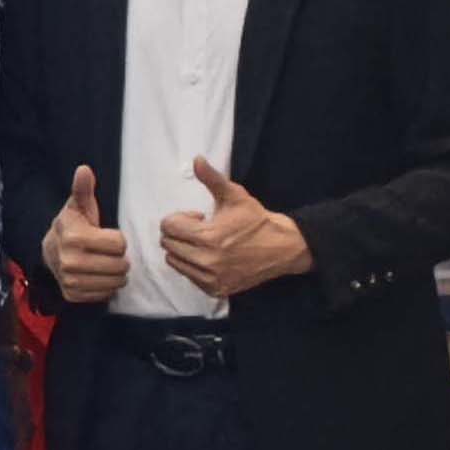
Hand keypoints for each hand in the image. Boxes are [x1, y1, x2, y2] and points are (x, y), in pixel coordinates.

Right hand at [45, 163, 131, 304]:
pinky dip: (105, 287)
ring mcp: (69, 280)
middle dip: (119, 259)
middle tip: (107, 253)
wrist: (49, 251)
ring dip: (115, 274)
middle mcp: (69, 261)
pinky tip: (96, 276)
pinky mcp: (72, 294)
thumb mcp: (78, 206)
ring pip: (115, 282)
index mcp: (73, 237)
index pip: (120, 244)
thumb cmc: (72, 225)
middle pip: (120, 266)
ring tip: (105, 264)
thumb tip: (84, 169)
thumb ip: (83, 189)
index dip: (117, 239)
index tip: (104, 236)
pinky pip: (104, 295)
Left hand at [159, 157, 310, 298]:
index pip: (167, 227)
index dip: (180, 218)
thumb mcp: (235, 196)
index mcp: (208, 237)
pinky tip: (210, 257)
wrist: (282, 248)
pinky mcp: (215, 289)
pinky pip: (187, 276)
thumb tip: (196, 159)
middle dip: (179, 232)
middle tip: (201, 229)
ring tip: (205, 243)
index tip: (199, 217)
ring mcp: (211, 278)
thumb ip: (212, 179)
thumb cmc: (255, 220)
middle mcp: (206, 261)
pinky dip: (192, 265)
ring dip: (183, 249)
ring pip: (174, 261)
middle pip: (167, 244)